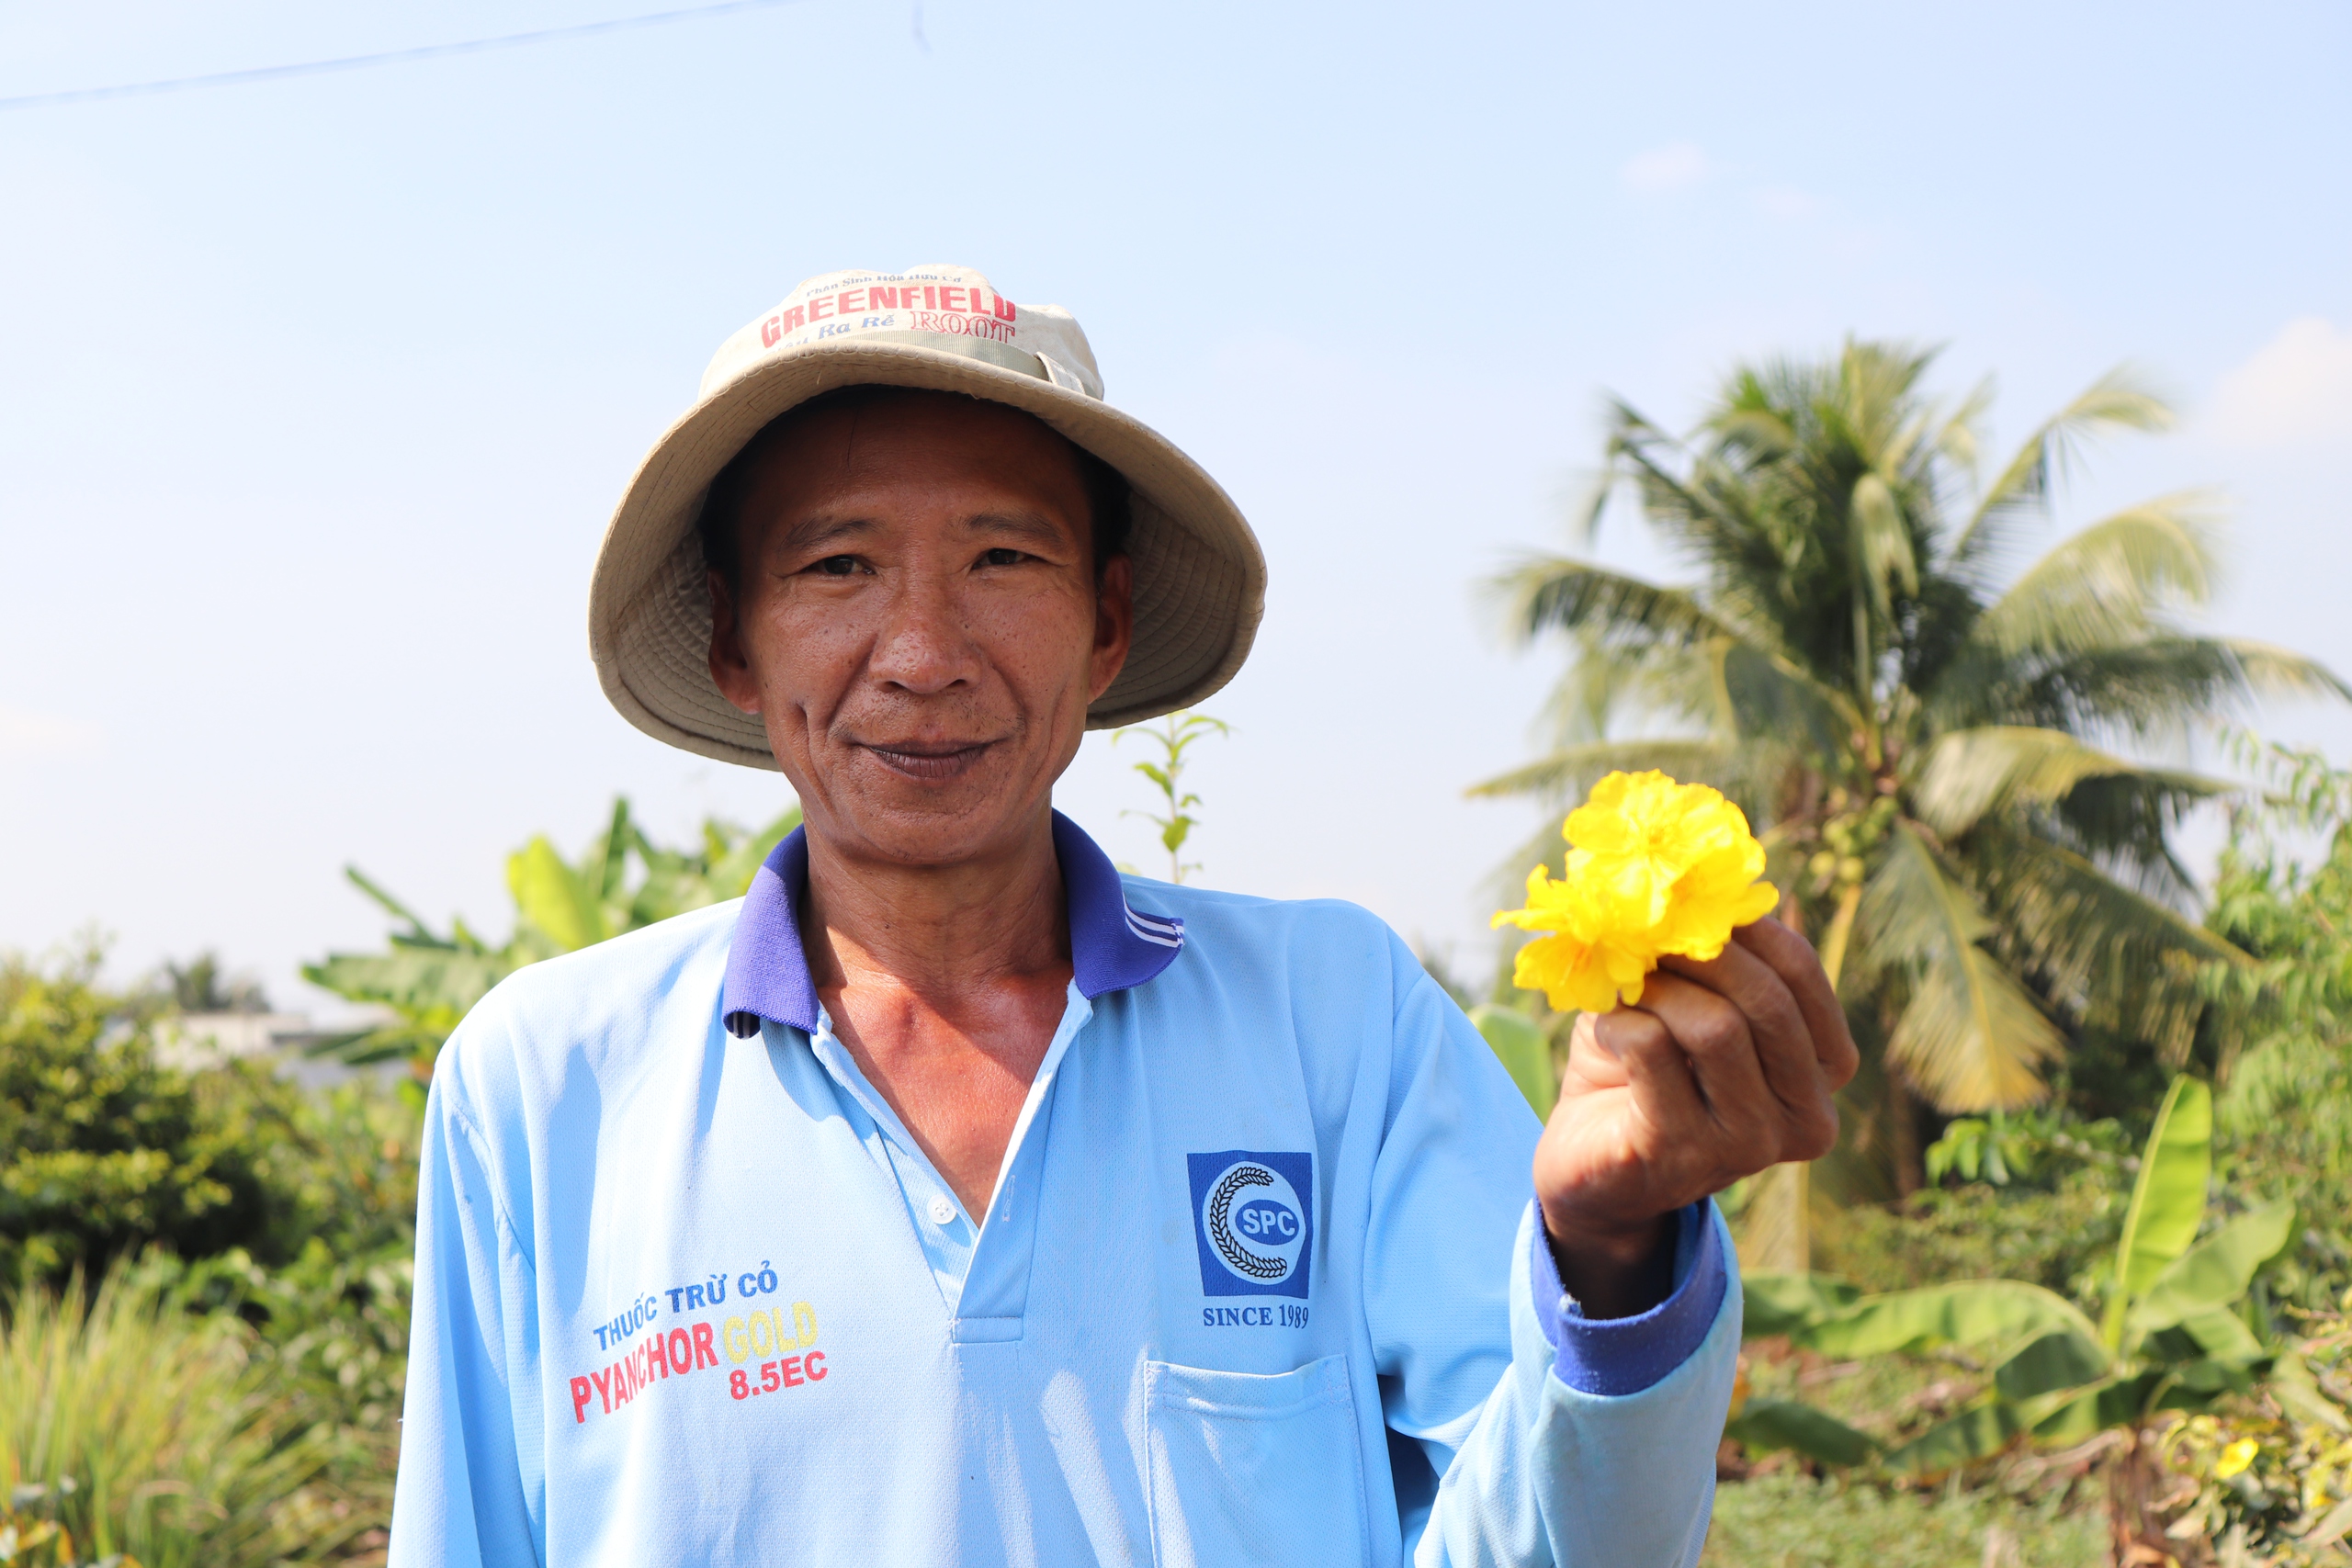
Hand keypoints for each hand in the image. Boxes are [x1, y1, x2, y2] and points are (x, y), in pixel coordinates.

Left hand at [1531, 917, 1858, 1316]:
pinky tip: (1608, 1033)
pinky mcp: (1684, 1155)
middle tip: (1647, 932)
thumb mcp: (1688, 1000)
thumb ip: (1706, 949)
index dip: (1745, 925)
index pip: (1802, 973)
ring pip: (1715, 1028)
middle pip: (1766, 1000)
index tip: (1691, 902)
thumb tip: (1696, 877)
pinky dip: (1621, 1024)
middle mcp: (1806, 1117)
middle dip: (1699, 952)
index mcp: (1823, 1070)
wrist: (1592, 1165)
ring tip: (1627, 987)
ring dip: (1658, 991)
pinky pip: (1655, 1053)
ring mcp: (1750, 1145)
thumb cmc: (1645, 1069)